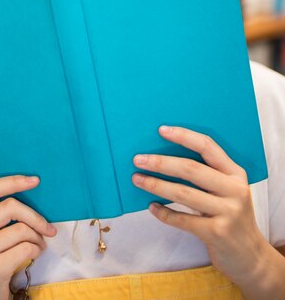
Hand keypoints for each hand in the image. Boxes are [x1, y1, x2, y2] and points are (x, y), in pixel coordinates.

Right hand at [0, 175, 56, 299]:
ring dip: (37, 239)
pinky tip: (33, 256)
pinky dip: (35, 251)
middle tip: (47, 228)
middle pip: (10, 207)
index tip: (35, 181)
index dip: (15, 181)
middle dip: (35, 217)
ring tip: (37, 246)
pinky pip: (25, 249)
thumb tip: (29, 193)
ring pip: (21, 230)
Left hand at [132, 126, 284, 297]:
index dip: (183, 136)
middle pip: (191, 169)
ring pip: (183, 193)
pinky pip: (182, 220)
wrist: (250, 257)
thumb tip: (165, 156)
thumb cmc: (230, 216)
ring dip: (156, 185)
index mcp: (235, 173)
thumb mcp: (227, 190)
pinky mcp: (217, 233)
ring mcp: (227, 212)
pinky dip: (164, 213)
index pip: (207, 146)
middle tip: (138, 160)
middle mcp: (234, 190)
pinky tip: (151, 207)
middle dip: (161, 162)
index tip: (161, 130)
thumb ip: (208, 174)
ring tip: (137, 179)